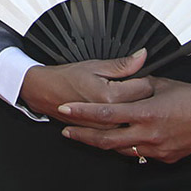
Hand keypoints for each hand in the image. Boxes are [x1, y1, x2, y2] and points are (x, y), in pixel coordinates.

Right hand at [19, 48, 152, 122]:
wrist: (45, 92)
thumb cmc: (67, 77)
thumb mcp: (95, 65)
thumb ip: (123, 64)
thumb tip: (142, 56)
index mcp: (110, 96)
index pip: (145, 87)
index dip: (144, 77)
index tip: (138, 73)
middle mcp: (110, 117)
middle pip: (143, 104)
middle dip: (141, 93)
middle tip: (131, 83)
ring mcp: (106, 128)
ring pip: (134, 116)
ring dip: (133, 106)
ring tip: (122, 95)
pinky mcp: (102, 133)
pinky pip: (123, 125)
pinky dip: (123, 116)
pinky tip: (116, 107)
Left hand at [59, 78, 190, 163]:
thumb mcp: (160, 83)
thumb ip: (137, 84)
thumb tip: (123, 81)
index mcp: (146, 112)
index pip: (105, 113)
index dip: (82, 112)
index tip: (65, 109)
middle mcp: (149, 134)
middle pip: (107, 139)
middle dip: (83, 136)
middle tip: (67, 130)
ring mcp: (158, 148)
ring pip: (121, 150)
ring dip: (103, 143)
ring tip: (86, 135)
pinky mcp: (166, 157)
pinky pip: (139, 154)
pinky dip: (126, 146)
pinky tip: (118, 140)